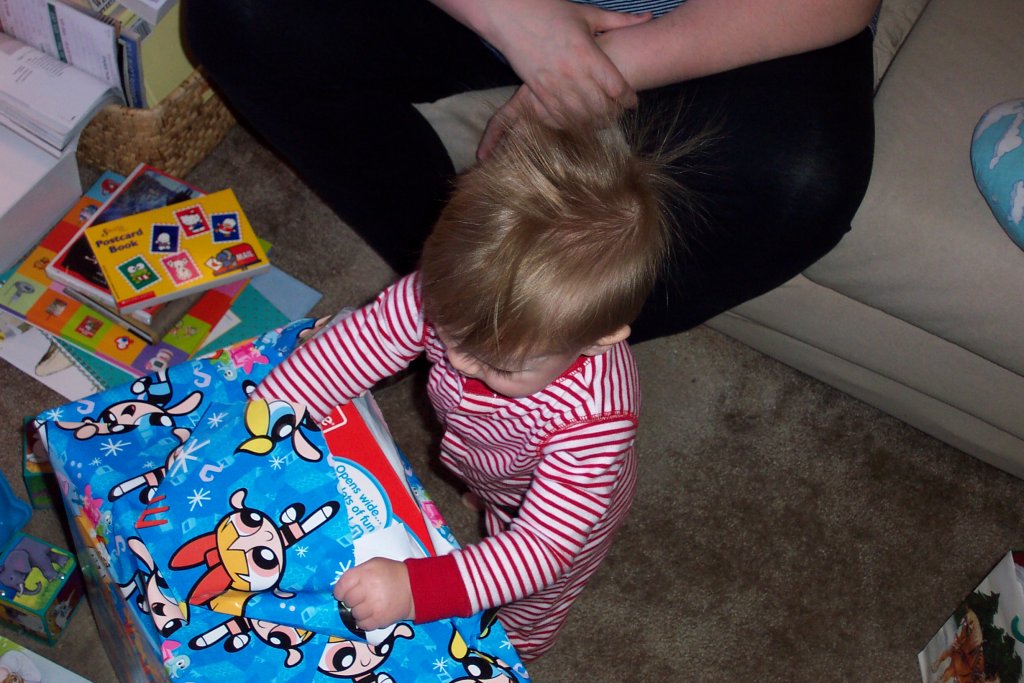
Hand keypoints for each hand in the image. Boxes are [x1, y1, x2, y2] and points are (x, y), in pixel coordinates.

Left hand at [334, 557, 414, 630]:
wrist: (414, 588)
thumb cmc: (391, 574)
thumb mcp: (375, 564)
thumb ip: (357, 573)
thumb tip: (342, 587)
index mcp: (365, 573)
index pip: (342, 586)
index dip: (340, 591)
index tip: (343, 593)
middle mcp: (368, 589)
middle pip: (348, 601)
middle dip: (351, 601)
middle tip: (359, 599)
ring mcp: (374, 606)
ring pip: (355, 614)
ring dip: (358, 612)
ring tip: (367, 607)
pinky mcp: (380, 620)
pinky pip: (363, 625)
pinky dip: (364, 622)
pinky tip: (371, 615)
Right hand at [475, 0, 650, 157]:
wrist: (510, 14)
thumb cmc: (550, 11)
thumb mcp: (587, 14)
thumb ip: (618, 20)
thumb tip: (648, 17)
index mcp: (587, 53)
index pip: (615, 86)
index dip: (628, 98)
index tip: (632, 102)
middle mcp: (571, 72)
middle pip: (600, 107)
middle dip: (612, 114)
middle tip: (618, 114)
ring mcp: (552, 84)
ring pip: (579, 116)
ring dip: (592, 122)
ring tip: (601, 121)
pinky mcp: (536, 91)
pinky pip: (556, 116)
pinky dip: (569, 122)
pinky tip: (577, 121)